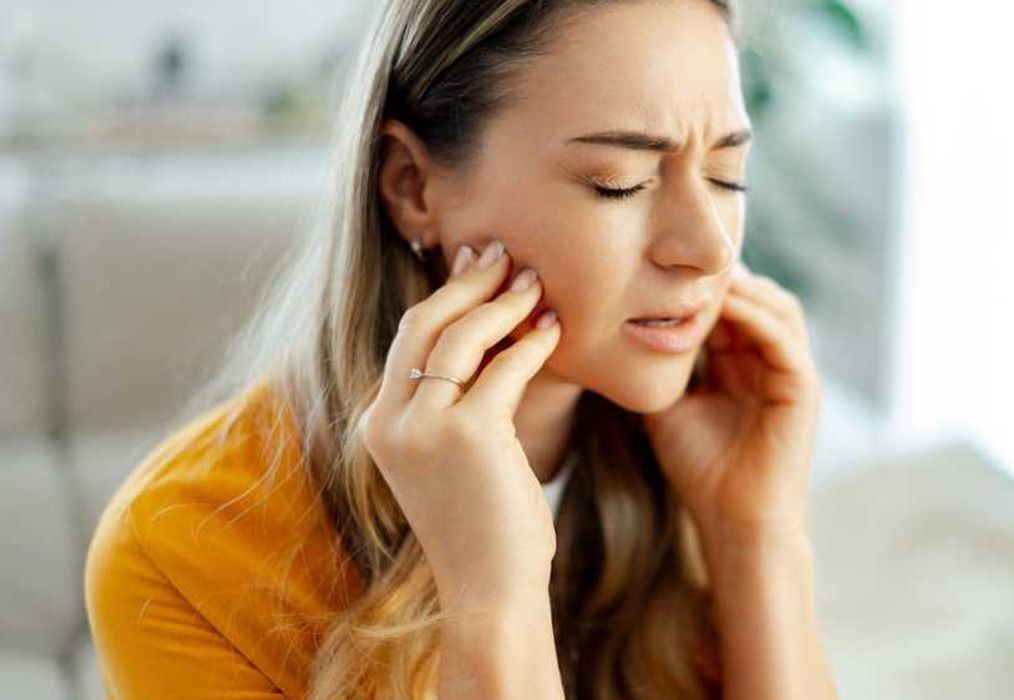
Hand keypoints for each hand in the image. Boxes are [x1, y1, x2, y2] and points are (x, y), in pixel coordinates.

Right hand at [358, 239, 561, 608]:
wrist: (490, 591)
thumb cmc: (483, 526)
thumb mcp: (454, 455)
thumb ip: (456, 400)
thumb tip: (491, 331)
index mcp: (379, 423)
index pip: (408, 339)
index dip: (445, 294)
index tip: (476, 265)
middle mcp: (389, 420)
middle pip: (424, 324)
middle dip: (468, 281)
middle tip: (505, 254)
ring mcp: (424, 428)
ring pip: (461, 338)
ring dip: (503, 304)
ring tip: (536, 284)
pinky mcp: (469, 436)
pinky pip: (505, 370)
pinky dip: (533, 345)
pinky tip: (554, 331)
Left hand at [642, 260, 821, 546]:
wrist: (731, 520)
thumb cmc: (700, 470)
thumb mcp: (668, 406)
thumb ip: (660, 368)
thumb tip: (622, 331)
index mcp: (742, 363)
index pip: (729, 306)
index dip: (702, 284)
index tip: (664, 261)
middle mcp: (770, 361)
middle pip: (757, 296)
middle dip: (725, 275)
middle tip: (686, 257)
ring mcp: (790, 372)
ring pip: (777, 307)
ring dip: (744, 288)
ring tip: (706, 276)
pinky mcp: (803, 388)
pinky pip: (782, 337)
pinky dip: (756, 316)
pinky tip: (725, 305)